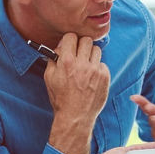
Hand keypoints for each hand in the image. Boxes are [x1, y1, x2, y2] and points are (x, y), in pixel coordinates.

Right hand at [44, 33, 110, 148]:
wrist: (75, 116)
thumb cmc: (61, 98)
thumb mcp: (49, 78)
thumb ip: (53, 60)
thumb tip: (59, 48)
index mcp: (66, 62)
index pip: (71, 37)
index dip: (70, 40)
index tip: (70, 45)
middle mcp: (82, 64)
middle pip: (86, 40)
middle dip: (81, 45)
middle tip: (79, 53)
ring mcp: (95, 70)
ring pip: (96, 49)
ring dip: (90, 54)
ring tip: (86, 65)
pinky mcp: (105, 77)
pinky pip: (103, 64)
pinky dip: (97, 68)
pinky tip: (91, 77)